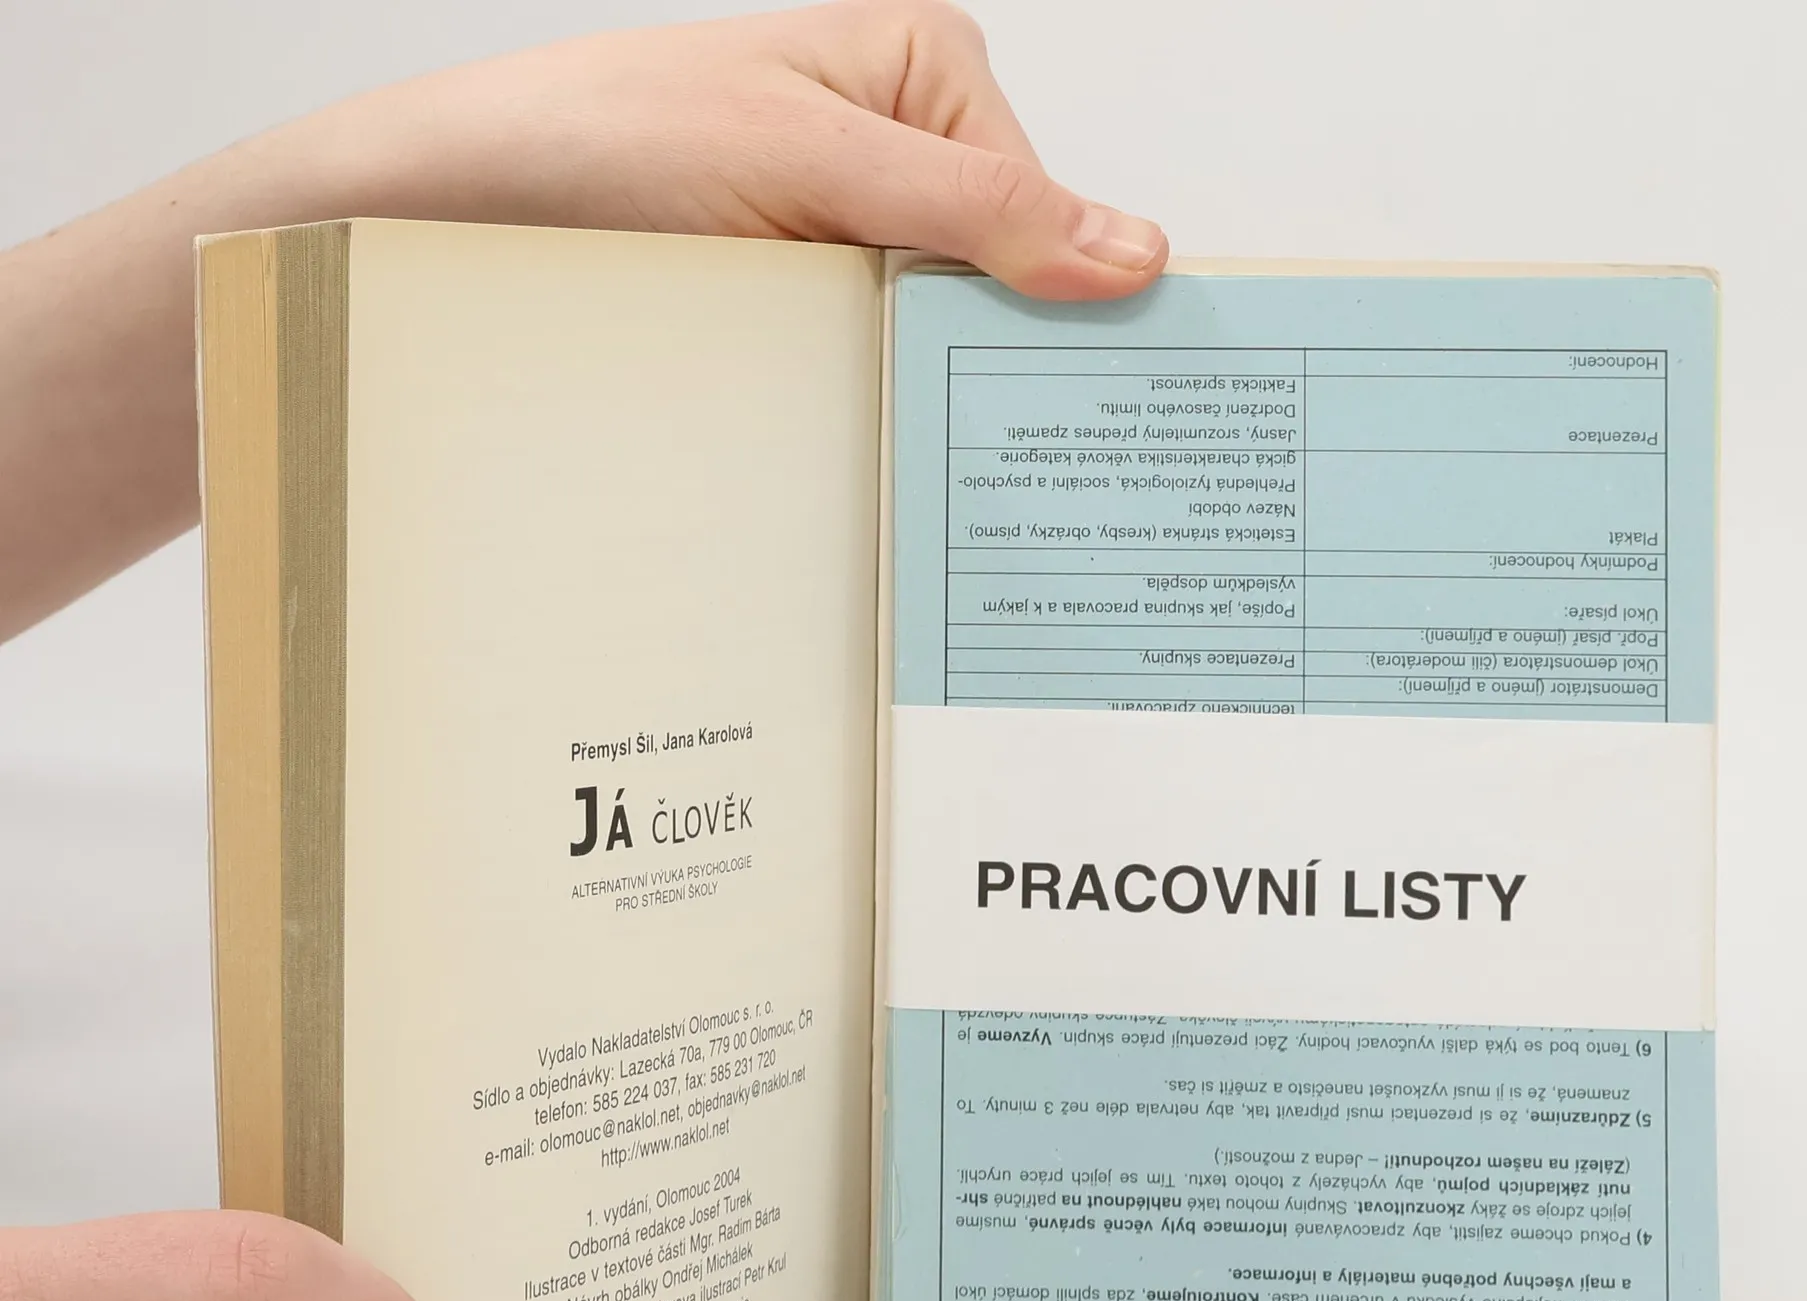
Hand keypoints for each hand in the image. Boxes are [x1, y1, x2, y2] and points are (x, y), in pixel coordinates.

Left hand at [1, 0, 1167, 641]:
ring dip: (938, 409)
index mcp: (923, 79)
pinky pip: (878, 377)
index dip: (1081, 308)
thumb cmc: (599, 142)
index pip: (1053, 207)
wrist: (449, 215)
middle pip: (1005, 287)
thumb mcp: (807, 160)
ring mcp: (847, 247)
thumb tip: (1129, 251)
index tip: (1117, 408)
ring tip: (960, 489)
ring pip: (942, 345)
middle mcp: (896, 160)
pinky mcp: (799, 320)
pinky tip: (888, 472)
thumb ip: (971, 205)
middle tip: (1041, 478)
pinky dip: (886, 425)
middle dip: (1008, 371)